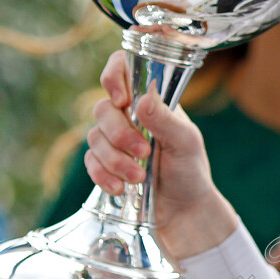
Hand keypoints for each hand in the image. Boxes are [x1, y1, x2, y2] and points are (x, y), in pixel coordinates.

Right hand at [85, 50, 239, 258]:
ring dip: (115, 159)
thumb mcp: (186, 142)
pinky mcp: (104, 164)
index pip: (124, 69)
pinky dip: (103, 175)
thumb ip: (166, 120)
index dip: (114, 75)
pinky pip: (90, 162)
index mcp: (152, 101)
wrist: (183, 210)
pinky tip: (122, 187)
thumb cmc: (189, 169)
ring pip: (94, 137)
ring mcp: (114, 140)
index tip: (121, 98)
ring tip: (140, 177)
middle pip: (104, 108)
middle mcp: (130, 116)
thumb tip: (143, 98)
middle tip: (144, 152)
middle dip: (120, 133)